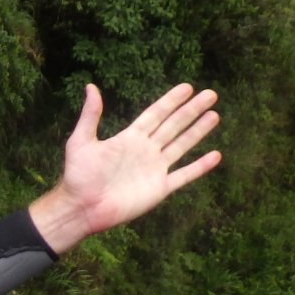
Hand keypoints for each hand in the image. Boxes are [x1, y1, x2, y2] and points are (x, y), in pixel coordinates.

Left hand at [28, 82, 221, 253]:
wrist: (82, 208)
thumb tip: (91, 86)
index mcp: (129, 138)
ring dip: (198, 131)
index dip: (171, 101)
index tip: (188, 87)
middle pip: (173, 125)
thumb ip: (90, 115)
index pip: (155, 114)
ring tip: (215, 115)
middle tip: (211, 94)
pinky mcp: (159, 188)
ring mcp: (154, 169)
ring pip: (182, 145)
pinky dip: (200, 167)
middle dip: (191, 110)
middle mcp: (145, 150)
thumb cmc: (78, 176)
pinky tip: (216, 156)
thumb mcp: (81, 141)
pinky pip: (184, 175)